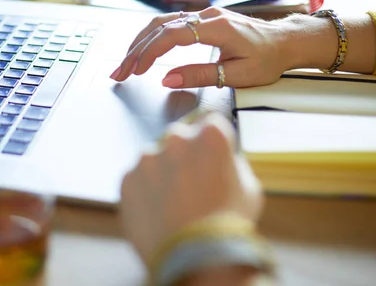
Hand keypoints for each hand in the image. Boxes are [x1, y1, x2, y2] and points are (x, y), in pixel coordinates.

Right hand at [110, 7, 291, 88]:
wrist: (285, 41)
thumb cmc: (267, 59)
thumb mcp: (238, 74)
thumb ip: (201, 75)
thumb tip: (167, 79)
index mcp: (217, 28)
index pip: (172, 36)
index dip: (150, 53)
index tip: (136, 71)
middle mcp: (207, 16)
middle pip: (160, 28)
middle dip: (136, 51)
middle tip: (120, 72)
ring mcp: (204, 15)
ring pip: (162, 23)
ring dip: (140, 42)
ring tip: (125, 62)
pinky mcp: (202, 19)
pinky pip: (170, 23)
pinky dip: (152, 37)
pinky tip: (142, 49)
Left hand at [119, 112, 262, 265]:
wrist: (194, 256)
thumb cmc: (228, 222)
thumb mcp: (249, 188)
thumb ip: (231, 163)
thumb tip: (223, 159)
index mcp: (209, 134)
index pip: (210, 120)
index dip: (210, 138)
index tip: (210, 152)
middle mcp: (175, 138)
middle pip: (180, 138)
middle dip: (185, 154)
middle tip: (192, 183)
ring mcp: (147, 157)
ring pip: (155, 158)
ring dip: (162, 172)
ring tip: (173, 203)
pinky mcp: (127, 178)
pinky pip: (137, 179)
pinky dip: (145, 191)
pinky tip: (157, 211)